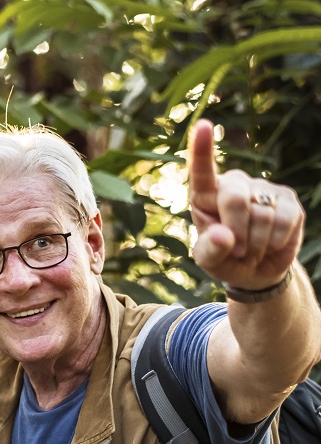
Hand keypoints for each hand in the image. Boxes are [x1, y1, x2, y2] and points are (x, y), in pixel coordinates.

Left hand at [187, 118, 303, 287]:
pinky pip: (285, 220)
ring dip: (257, 243)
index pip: (202, 171)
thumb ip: (210, 251)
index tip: (203, 126)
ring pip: (262, 215)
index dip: (202, 150)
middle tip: (239, 253)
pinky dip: (277, 240)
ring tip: (252, 249)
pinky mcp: (288, 199)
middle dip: (236, 231)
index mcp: (205, 195)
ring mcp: (263, 189)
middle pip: (234, 199)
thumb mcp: (209, 261)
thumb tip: (224, 236)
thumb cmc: (225, 259)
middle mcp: (234, 184)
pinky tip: (271, 243)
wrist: (256, 269)